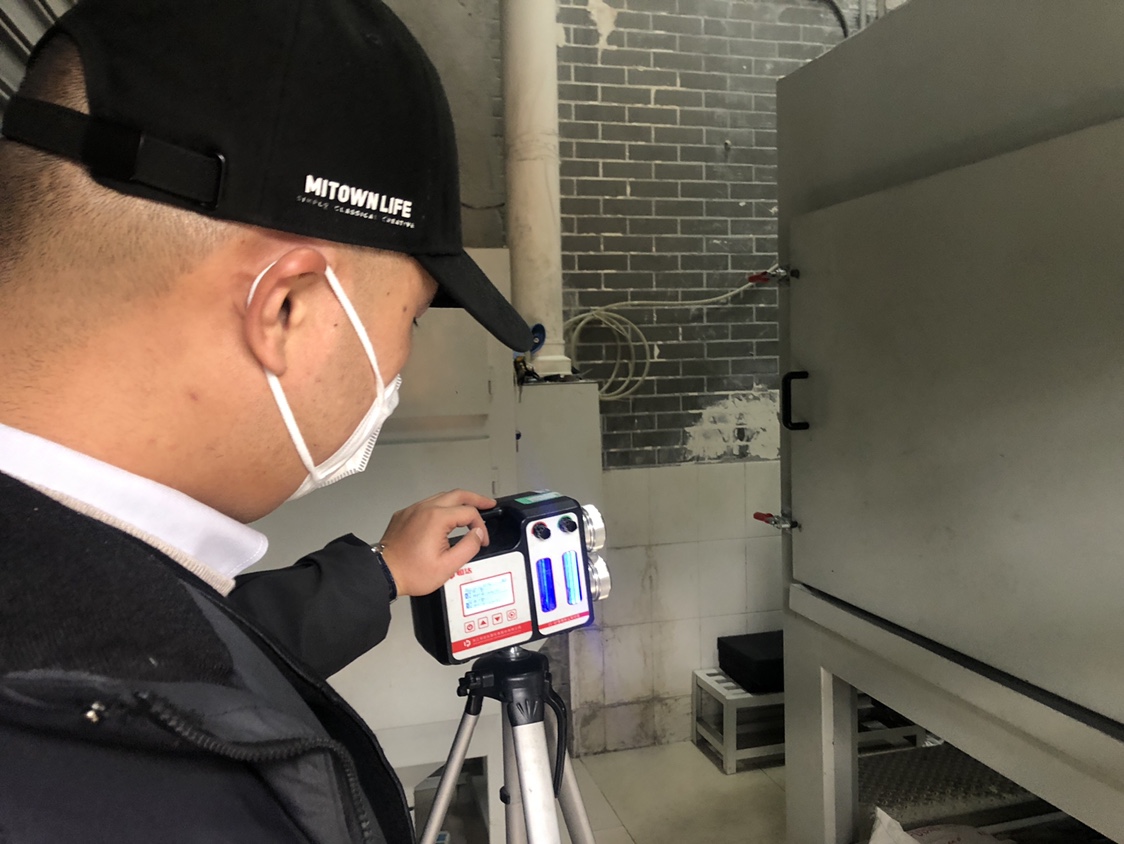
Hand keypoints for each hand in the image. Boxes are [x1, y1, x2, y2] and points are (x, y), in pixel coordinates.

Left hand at [377, 489, 496, 597]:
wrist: (383, 574)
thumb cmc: (412, 572)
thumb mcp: (448, 566)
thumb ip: (468, 547)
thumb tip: (478, 534)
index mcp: (437, 518)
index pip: (469, 512)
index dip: (481, 525)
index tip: (482, 540)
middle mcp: (424, 508)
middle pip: (457, 494)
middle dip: (476, 498)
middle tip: (488, 504)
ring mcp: (412, 510)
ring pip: (441, 496)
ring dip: (458, 501)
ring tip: (470, 508)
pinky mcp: (404, 515)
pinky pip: (427, 504)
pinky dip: (441, 506)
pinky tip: (446, 517)